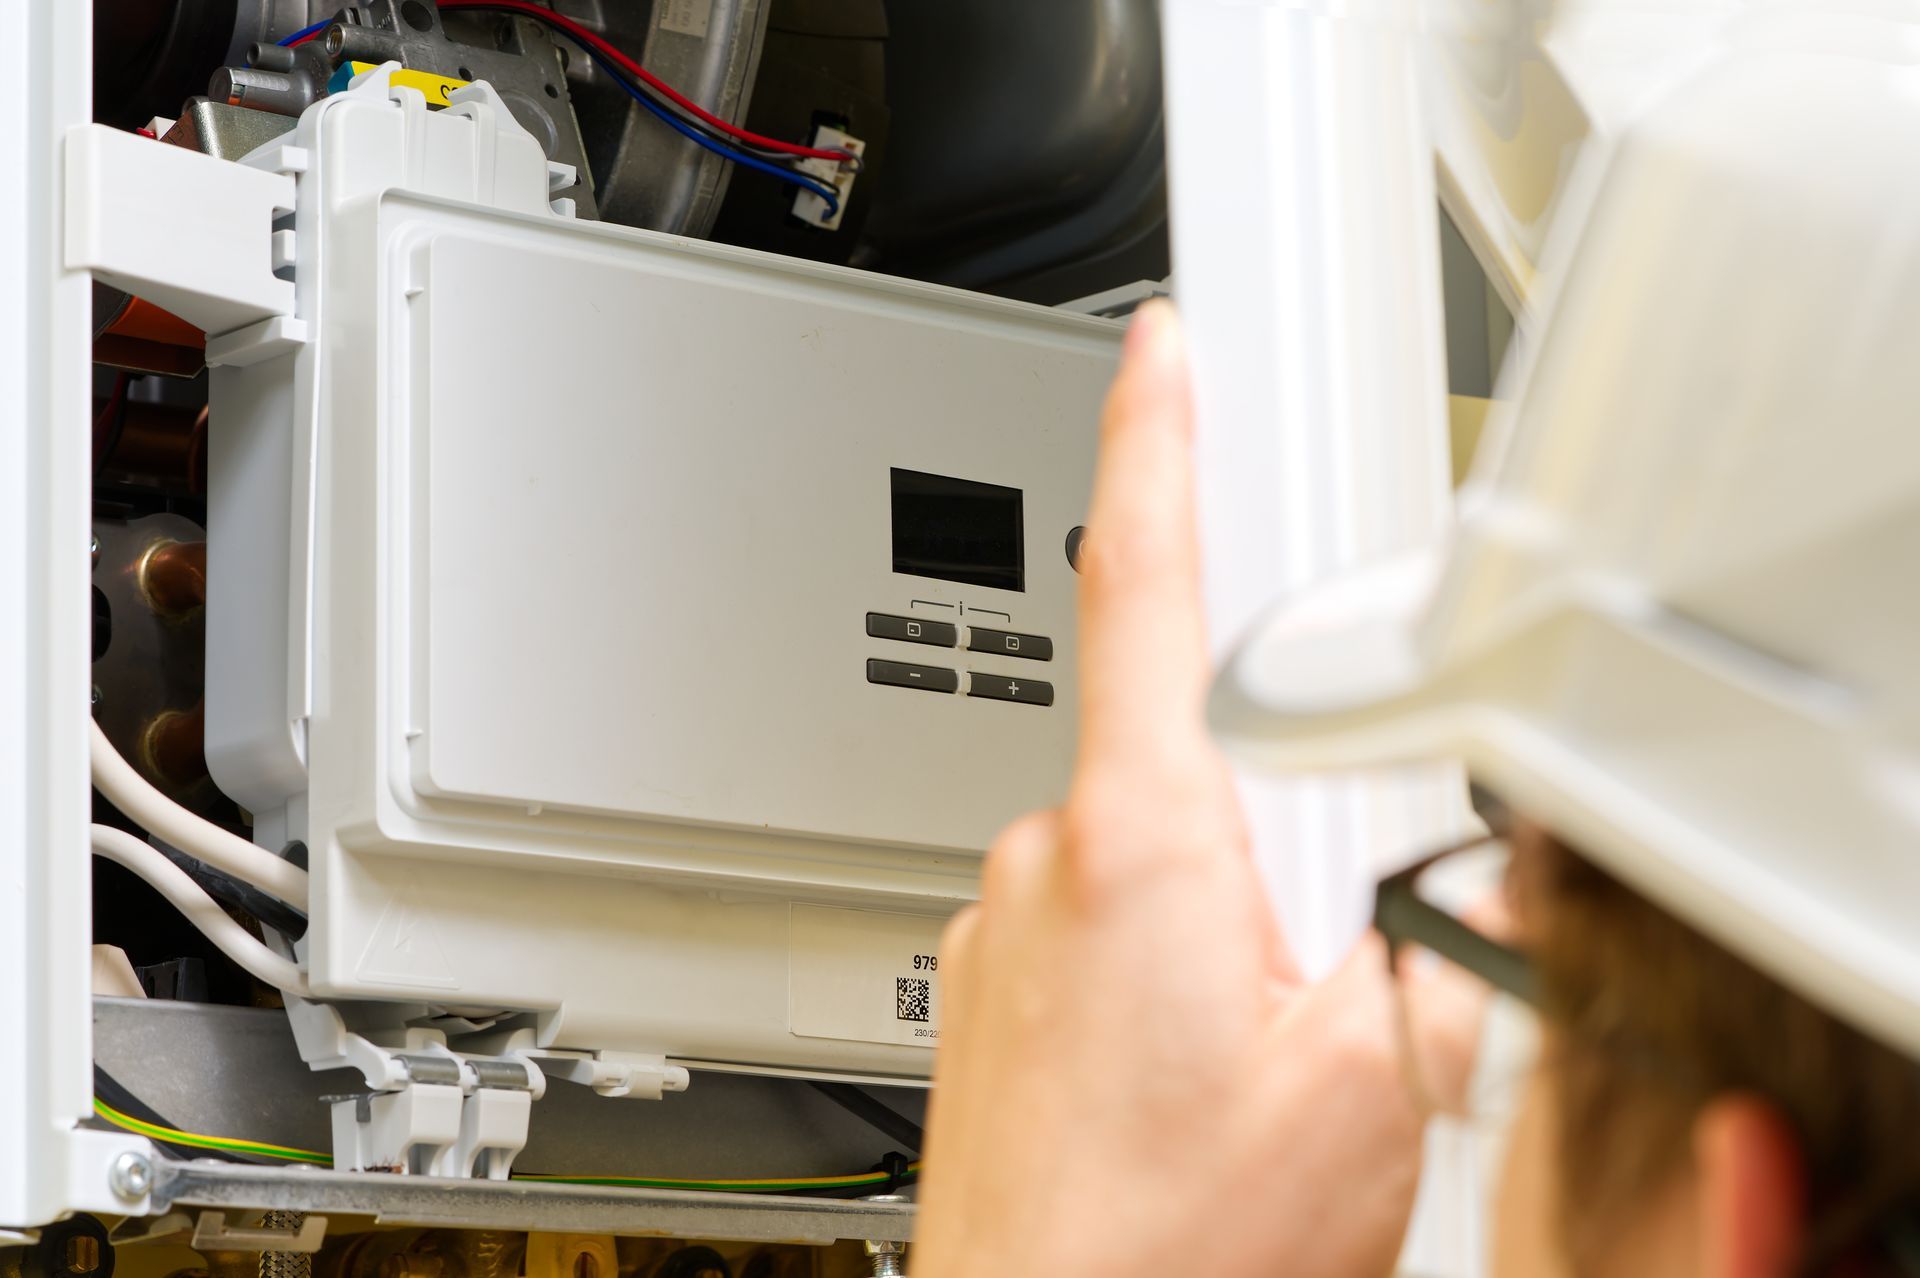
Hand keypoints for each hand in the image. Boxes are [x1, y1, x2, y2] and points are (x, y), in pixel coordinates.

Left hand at [911, 302, 1427, 1277]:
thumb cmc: (1166, 1252)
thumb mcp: (1369, 1088)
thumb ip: (1420, 938)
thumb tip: (1456, 860)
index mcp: (1144, 845)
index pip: (1146, 585)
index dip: (1159, 441)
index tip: (1158, 347)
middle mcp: (1046, 862)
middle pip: (1192, 756)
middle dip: (1272, 835)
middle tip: (1298, 983)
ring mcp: (1002, 923)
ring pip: (1152, 856)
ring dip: (1215, 924)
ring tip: (1230, 1062)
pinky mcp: (986, 984)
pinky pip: (1094, 922)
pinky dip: (1152, 968)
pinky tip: (1172, 1076)